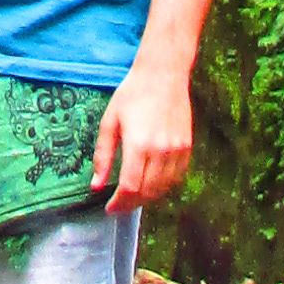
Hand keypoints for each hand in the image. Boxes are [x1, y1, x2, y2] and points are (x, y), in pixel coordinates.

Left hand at [92, 53, 194, 207]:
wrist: (163, 75)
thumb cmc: (132, 95)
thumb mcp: (110, 122)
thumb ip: (103, 156)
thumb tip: (96, 185)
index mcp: (138, 144)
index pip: (131, 187)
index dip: (119, 203)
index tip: (109, 208)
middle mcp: (161, 151)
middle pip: (147, 192)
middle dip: (131, 204)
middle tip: (119, 206)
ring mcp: (177, 150)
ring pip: (163, 188)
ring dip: (147, 198)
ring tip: (133, 197)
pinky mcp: (187, 147)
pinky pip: (177, 178)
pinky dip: (164, 187)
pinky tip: (152, 185)